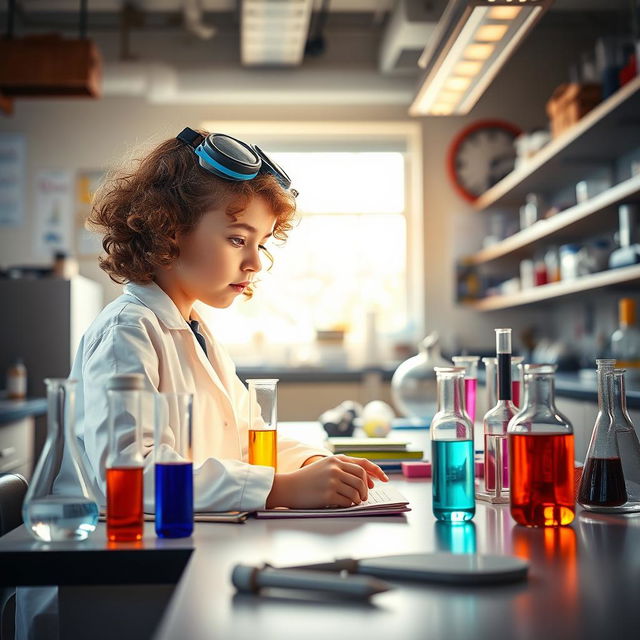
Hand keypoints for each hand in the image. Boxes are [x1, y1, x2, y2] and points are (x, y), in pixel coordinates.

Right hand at [266, 454, 388, 508]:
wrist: (289, 487)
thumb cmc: (308, 479)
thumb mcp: (325, 466)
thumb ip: (343, 468)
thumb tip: (366, 480)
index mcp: (336, 459)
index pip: (363, 463)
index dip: (376, 471)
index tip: (385, 479)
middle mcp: (335, 467)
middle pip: (362, 478)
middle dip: (366, 489)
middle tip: (364, 496)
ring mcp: (332, 480)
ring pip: (357, 491)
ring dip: (358, 499)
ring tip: (354, 501)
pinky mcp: (328, 494)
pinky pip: (347, 501)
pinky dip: (349, 505)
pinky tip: (344, 505)